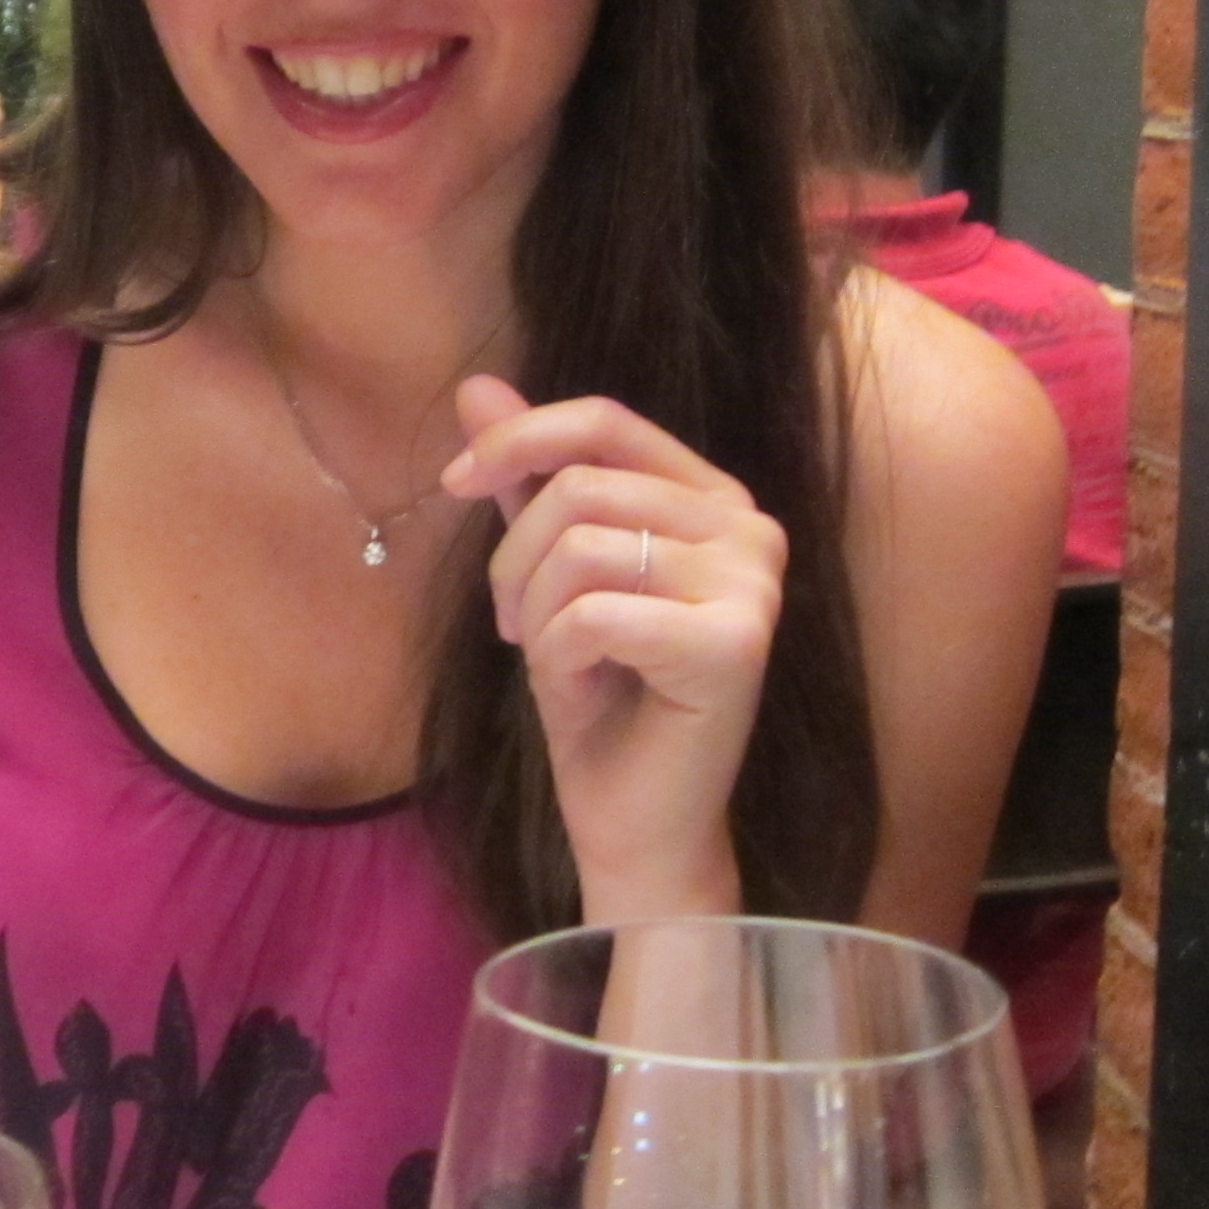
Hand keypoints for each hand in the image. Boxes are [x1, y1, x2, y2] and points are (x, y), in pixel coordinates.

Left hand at [442, 375, 787, 923]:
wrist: (636, 822)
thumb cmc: (600, 699)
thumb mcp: (549, 573)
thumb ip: (528, 478)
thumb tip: (475, 386)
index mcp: (713, 498)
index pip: (604, 420)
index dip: (517, 440)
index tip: (453, 483)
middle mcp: (750, 527)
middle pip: (580, 485)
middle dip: (514, 560)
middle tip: (515, 629)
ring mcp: (754, 583)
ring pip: (580, 547)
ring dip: (536, 616)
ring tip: (558, 664)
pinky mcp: (736, 642)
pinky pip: (594, 614)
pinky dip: (560, 657)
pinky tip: (587, 693)